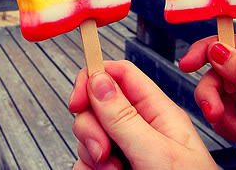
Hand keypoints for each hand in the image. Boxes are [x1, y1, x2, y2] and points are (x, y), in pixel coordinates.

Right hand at [68, 60, 217, 168]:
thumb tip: (97, 79)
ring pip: (89, 136)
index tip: (77, 100)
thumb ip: (124, 117)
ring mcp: (127, 152)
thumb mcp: (158, 154)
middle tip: (104, 152)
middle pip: (97, 105)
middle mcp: (141, 129)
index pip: (120, 75)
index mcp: (159, 113)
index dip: (94, 78)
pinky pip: (87, 162)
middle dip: (90, 127)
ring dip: (91, 155)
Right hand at [179, 35, 235, 169]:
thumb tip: (217, 49)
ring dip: (225, 118)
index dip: (207, 52)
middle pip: (218, 71)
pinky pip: (220, 114)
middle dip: (215, 96)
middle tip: (214, 114)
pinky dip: (229, 128)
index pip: (233, 43)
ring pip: (216, 95)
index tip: (187, 64)